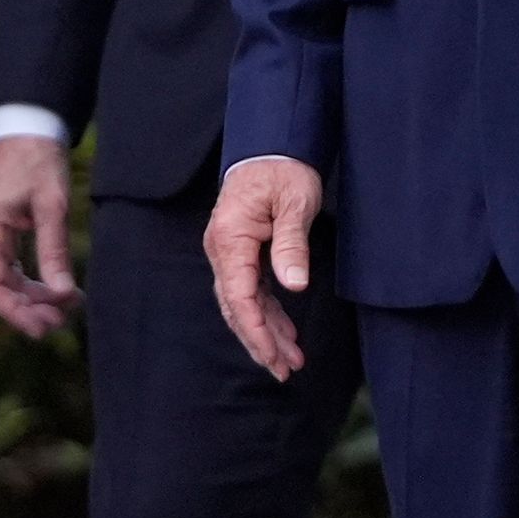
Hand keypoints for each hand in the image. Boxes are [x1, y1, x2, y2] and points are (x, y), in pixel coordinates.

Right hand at [0, 134, 81, 337]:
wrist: (26, 130)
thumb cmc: (38, 161)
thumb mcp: (53, 205)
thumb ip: (55, 250)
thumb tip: (64, 293)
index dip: (15, 312)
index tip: (42, 328)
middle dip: (24, 310)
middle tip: (60, 323)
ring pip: (0, 283)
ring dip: (29, 299)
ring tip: (64, 310)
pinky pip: (6, 270)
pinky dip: (28, 284)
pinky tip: (56, 291)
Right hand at [205, 159, 325, 378]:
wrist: (271, 146)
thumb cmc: (284, 170)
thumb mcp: (295, 202)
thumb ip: (292, 244)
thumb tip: (294, 286)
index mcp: (230, 238)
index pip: (239, 294)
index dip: (255, 329)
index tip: (273, 355)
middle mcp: (222, 249)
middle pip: (237, 307)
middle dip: (260, 342)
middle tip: (285, 371)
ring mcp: (229, 253)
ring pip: (243, 304)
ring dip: (265, 334)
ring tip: (291, 362)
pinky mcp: (241, 254)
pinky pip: (251, 292)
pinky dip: (267, 316)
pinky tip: (286, 335)